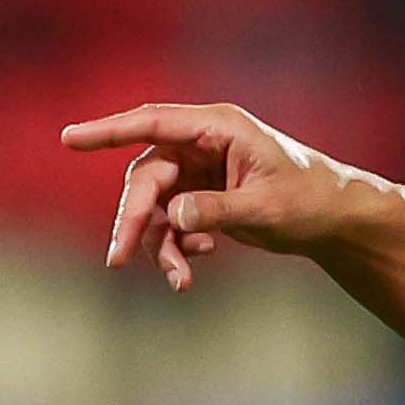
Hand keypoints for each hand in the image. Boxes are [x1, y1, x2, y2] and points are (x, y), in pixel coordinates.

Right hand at [56, 102, 378, 293]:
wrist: (334, 219)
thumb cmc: (309, 202)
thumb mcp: (264, 209)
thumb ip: (217, 210)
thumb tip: (174, 215)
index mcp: (218, 128)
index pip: (152, 124)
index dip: (108, 131)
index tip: (70, 140)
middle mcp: (203, 143)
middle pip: (146, 176)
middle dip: (133, 220)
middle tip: (116, 260)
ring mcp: (200, 169)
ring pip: (155, 205)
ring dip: (158, 244)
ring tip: (179, 280)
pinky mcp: (201, 195)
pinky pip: (170, 221)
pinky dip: (175, 246)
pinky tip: (197, 262)